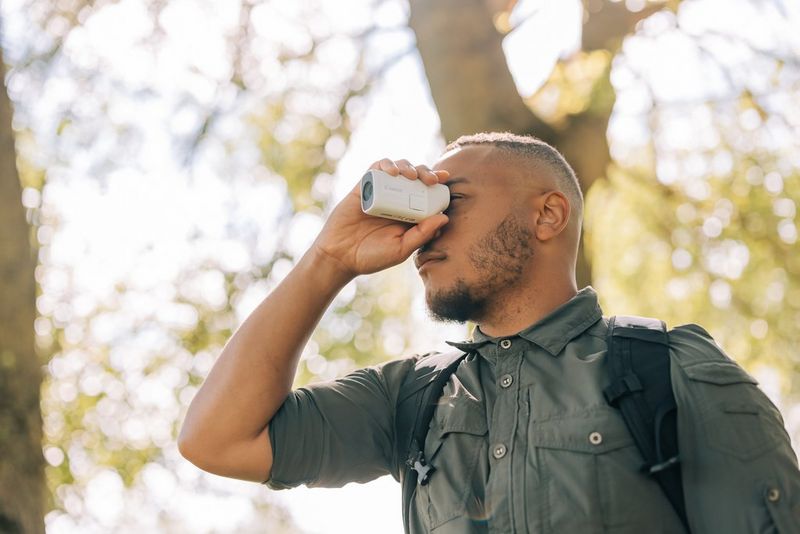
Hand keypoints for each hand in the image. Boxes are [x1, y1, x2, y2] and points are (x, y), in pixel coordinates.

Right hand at [311, 158, 449, 277]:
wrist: (340, 256)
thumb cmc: (372, 257)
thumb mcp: (401, 249)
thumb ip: (422, 234)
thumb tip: (444, 217)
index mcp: (408, 214)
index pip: (427, 193)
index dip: (436, 183)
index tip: (445, 179)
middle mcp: (396, 200)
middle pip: (415, 177)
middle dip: (425, 172)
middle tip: (430, 179)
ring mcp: (380, 192)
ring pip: (398, 169)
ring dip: (408, 166)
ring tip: (411, 175)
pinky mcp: (363, 187)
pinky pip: (376, 169)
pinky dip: (386, 165)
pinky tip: (392, 172)